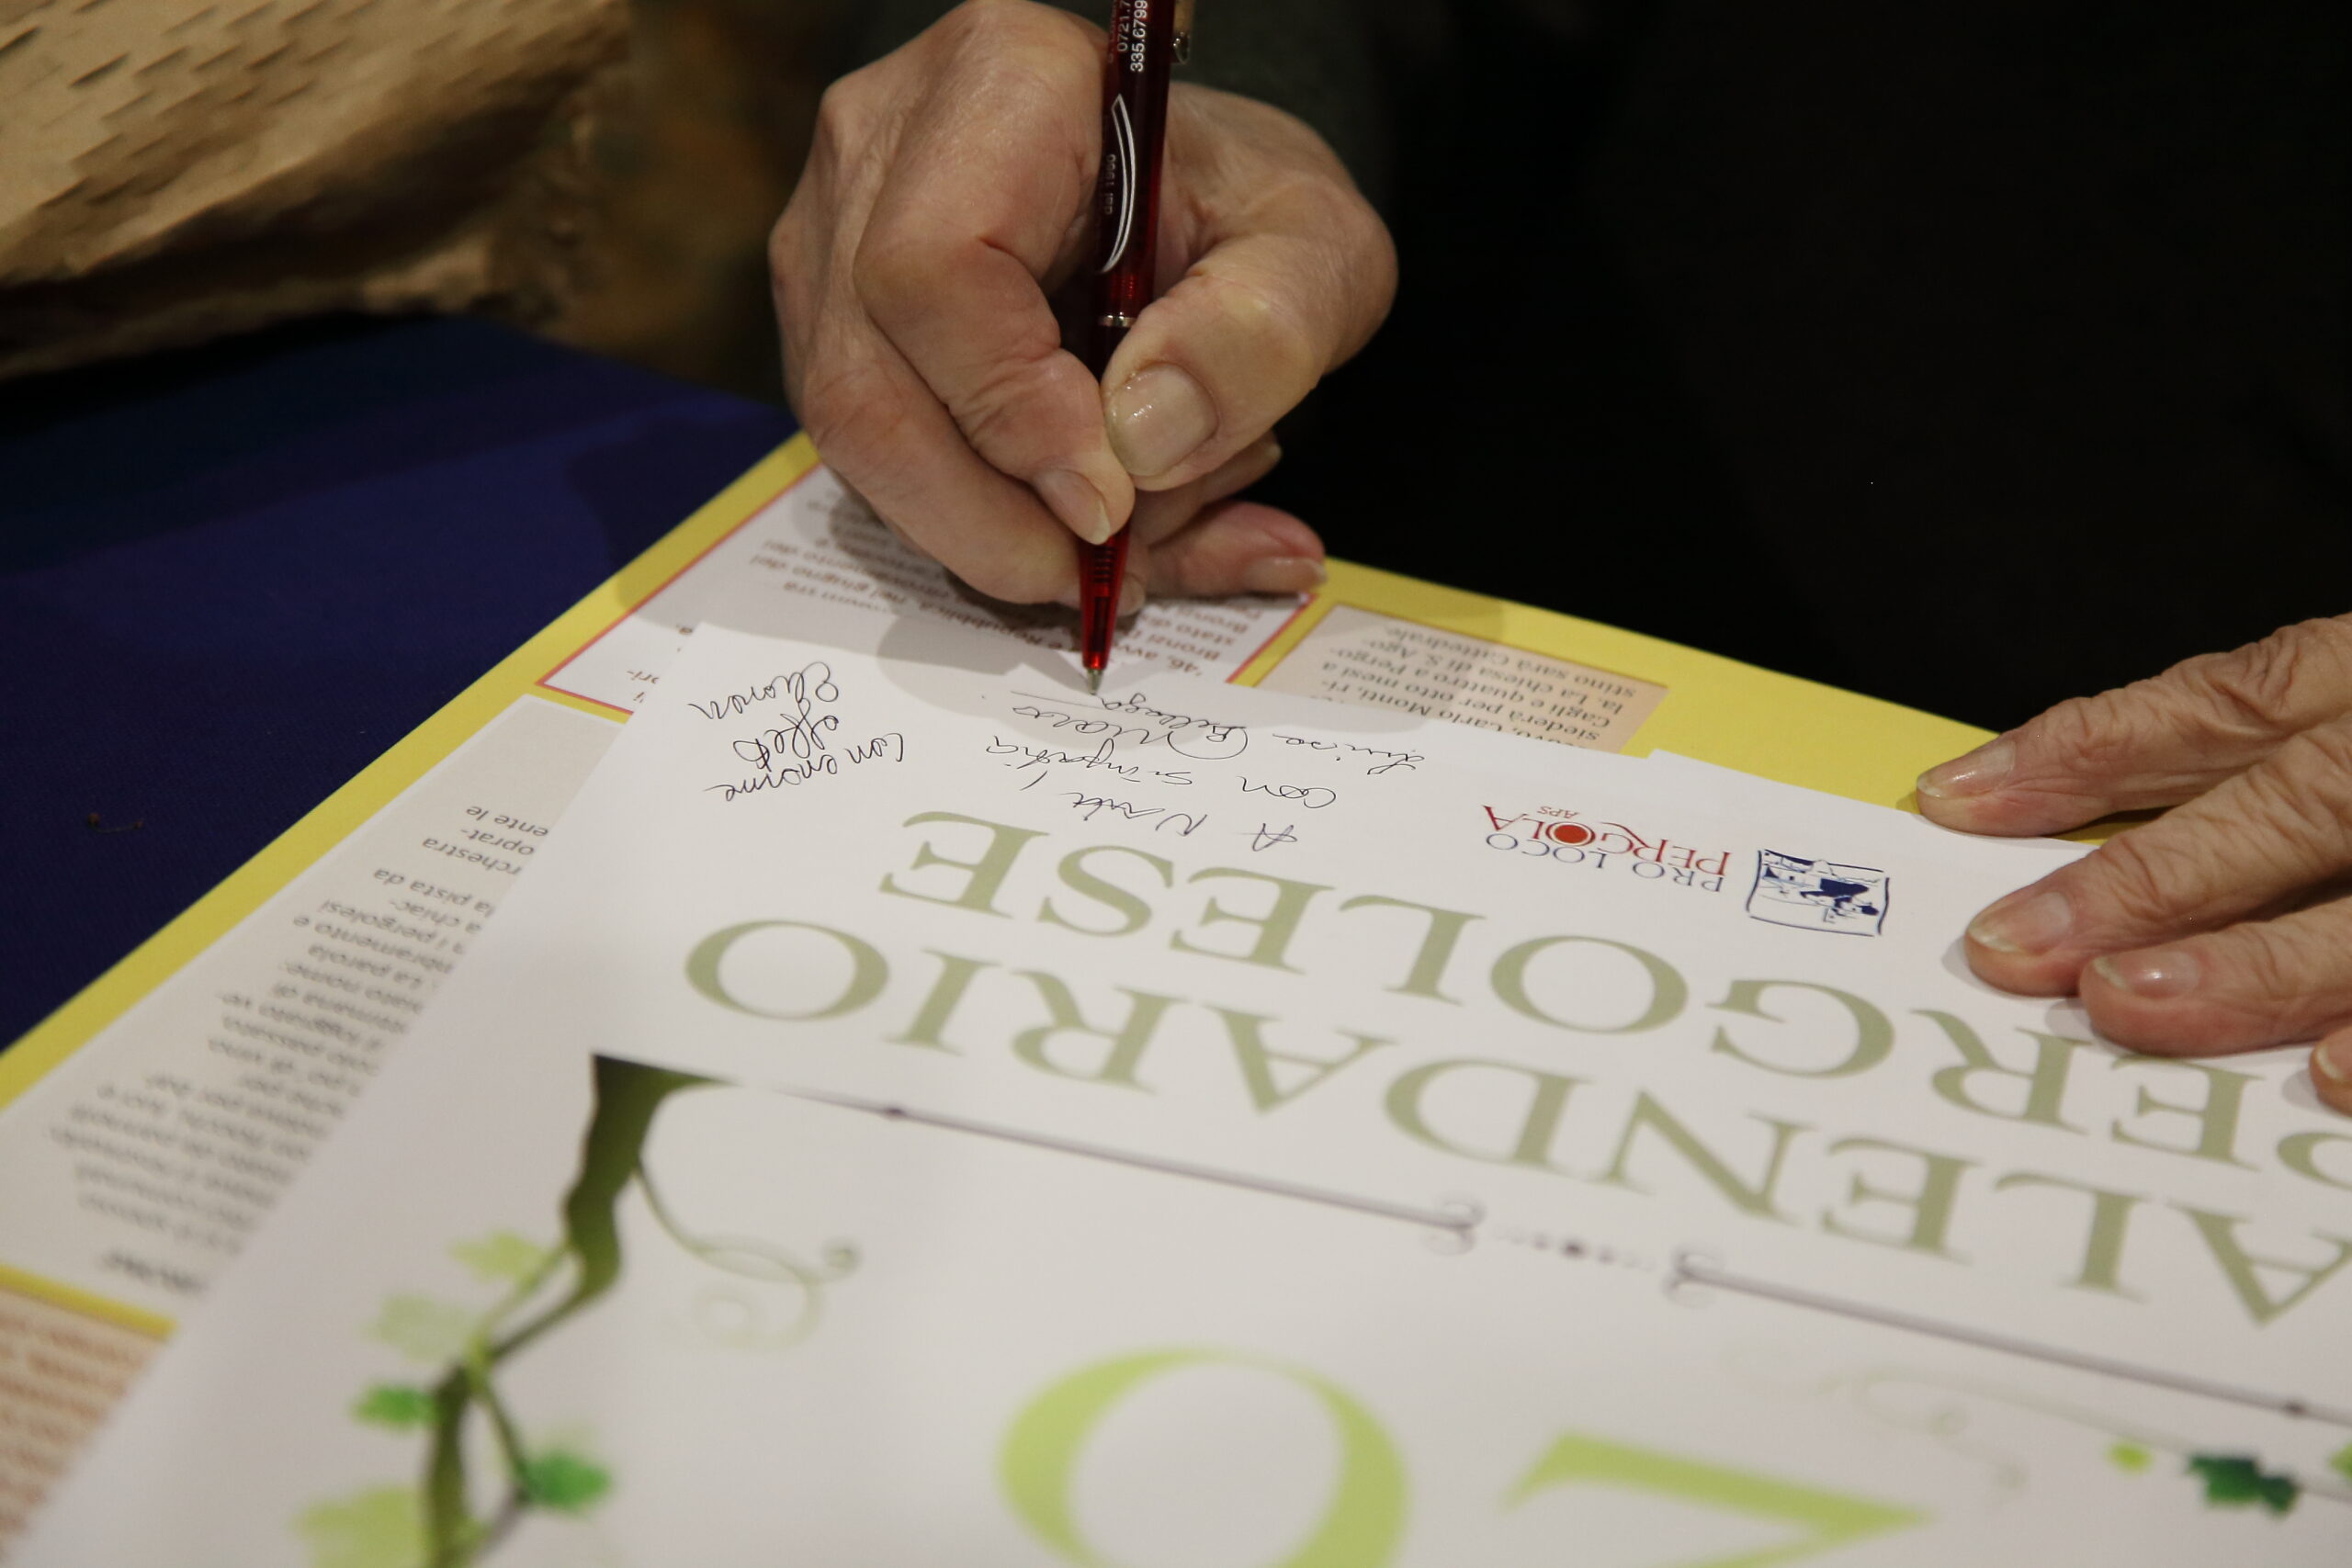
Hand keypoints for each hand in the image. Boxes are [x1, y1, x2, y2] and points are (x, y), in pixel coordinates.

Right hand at [769, 0, 1395, 610]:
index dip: (1012, 412)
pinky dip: (994, 532)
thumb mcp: (1319, 256)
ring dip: (999, 536)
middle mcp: (878, 153)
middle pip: (868, 384)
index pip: (934, 268)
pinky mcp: (831, 332)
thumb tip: (1140, 443)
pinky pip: (880, 467)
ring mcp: (830, 246)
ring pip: (859, 444)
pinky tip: (1104, 528)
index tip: (1113, 504)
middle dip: (996, 520)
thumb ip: (1259, 336)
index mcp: (999, 83)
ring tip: (1139, 538)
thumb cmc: (1250, 210)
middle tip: (1120, 573)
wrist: (1203, 207)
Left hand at [1916, 615, 2351, 1113]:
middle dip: (2148, 881)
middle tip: (2013, 946)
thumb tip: (2062, 846)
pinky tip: (2328, 1079)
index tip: (1952, 802)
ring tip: (2122, 1005)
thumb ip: (2258, 756)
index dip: (2088, 753)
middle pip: (2291, 807)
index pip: (2225, 703)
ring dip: (2250, 965)